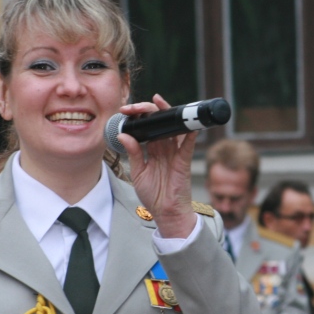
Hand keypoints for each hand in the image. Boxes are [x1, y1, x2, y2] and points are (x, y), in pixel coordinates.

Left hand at [118, 94, 197, 238]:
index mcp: (153, 149)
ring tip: (159, 102)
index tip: (126, 110)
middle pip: (160, 122)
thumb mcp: (138, 172)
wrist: (166, 212)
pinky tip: (187, 124)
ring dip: (168, 114)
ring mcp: (175, 153)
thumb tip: (124, 135)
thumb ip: (133, 153)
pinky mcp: (184, 161)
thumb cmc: (153, 194)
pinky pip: (188, 144)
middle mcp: (165, 147)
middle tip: (136, 106)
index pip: (148, 127)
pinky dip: (190, 133)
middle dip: (149, 110)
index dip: (139, 116)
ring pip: (174, 127)